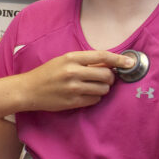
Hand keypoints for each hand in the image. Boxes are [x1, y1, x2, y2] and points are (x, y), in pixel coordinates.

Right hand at [18, 50, 132, 111]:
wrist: (28, 89)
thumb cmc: (47, 73)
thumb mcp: (63, 61)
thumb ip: (85, 61)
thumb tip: (110, 64)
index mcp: (71, 58)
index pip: (102, 56)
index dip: (119, 59)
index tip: (130, 62)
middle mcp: (73, 72)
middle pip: (106, 75)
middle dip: (110, 78)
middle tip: (104, 78)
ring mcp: (73, 88)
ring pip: (103, 89)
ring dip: (102, 89)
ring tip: (91, 87)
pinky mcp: (72, 102)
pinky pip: (95, 100)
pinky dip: (94, 98)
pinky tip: (85, 95)